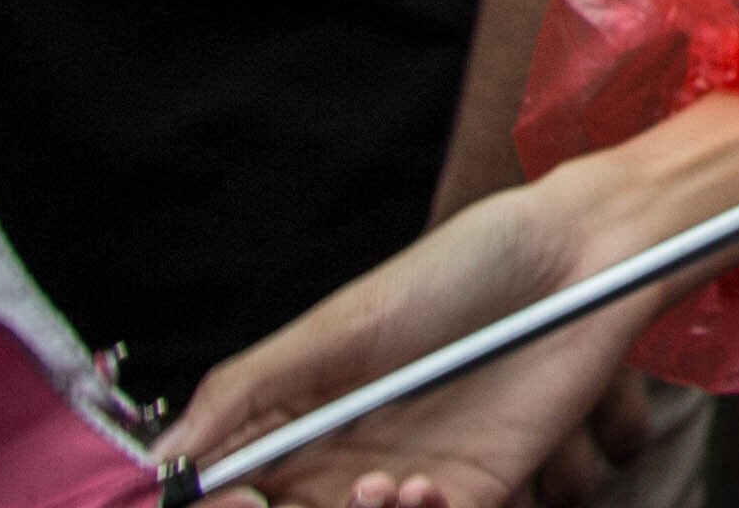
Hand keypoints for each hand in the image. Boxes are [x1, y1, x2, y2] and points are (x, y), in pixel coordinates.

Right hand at [157, 172, 651, 507]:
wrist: (578, 256)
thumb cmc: (455, 269)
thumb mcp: (339, 323)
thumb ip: (246, 392)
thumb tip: (161, 465)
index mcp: (295, 426)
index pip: (228, 499)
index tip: (235, 499)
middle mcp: (343, 466)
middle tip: (284, 505)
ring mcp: (410, 484)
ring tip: (385, 487)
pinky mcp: (481, 491)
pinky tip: (423, 489)